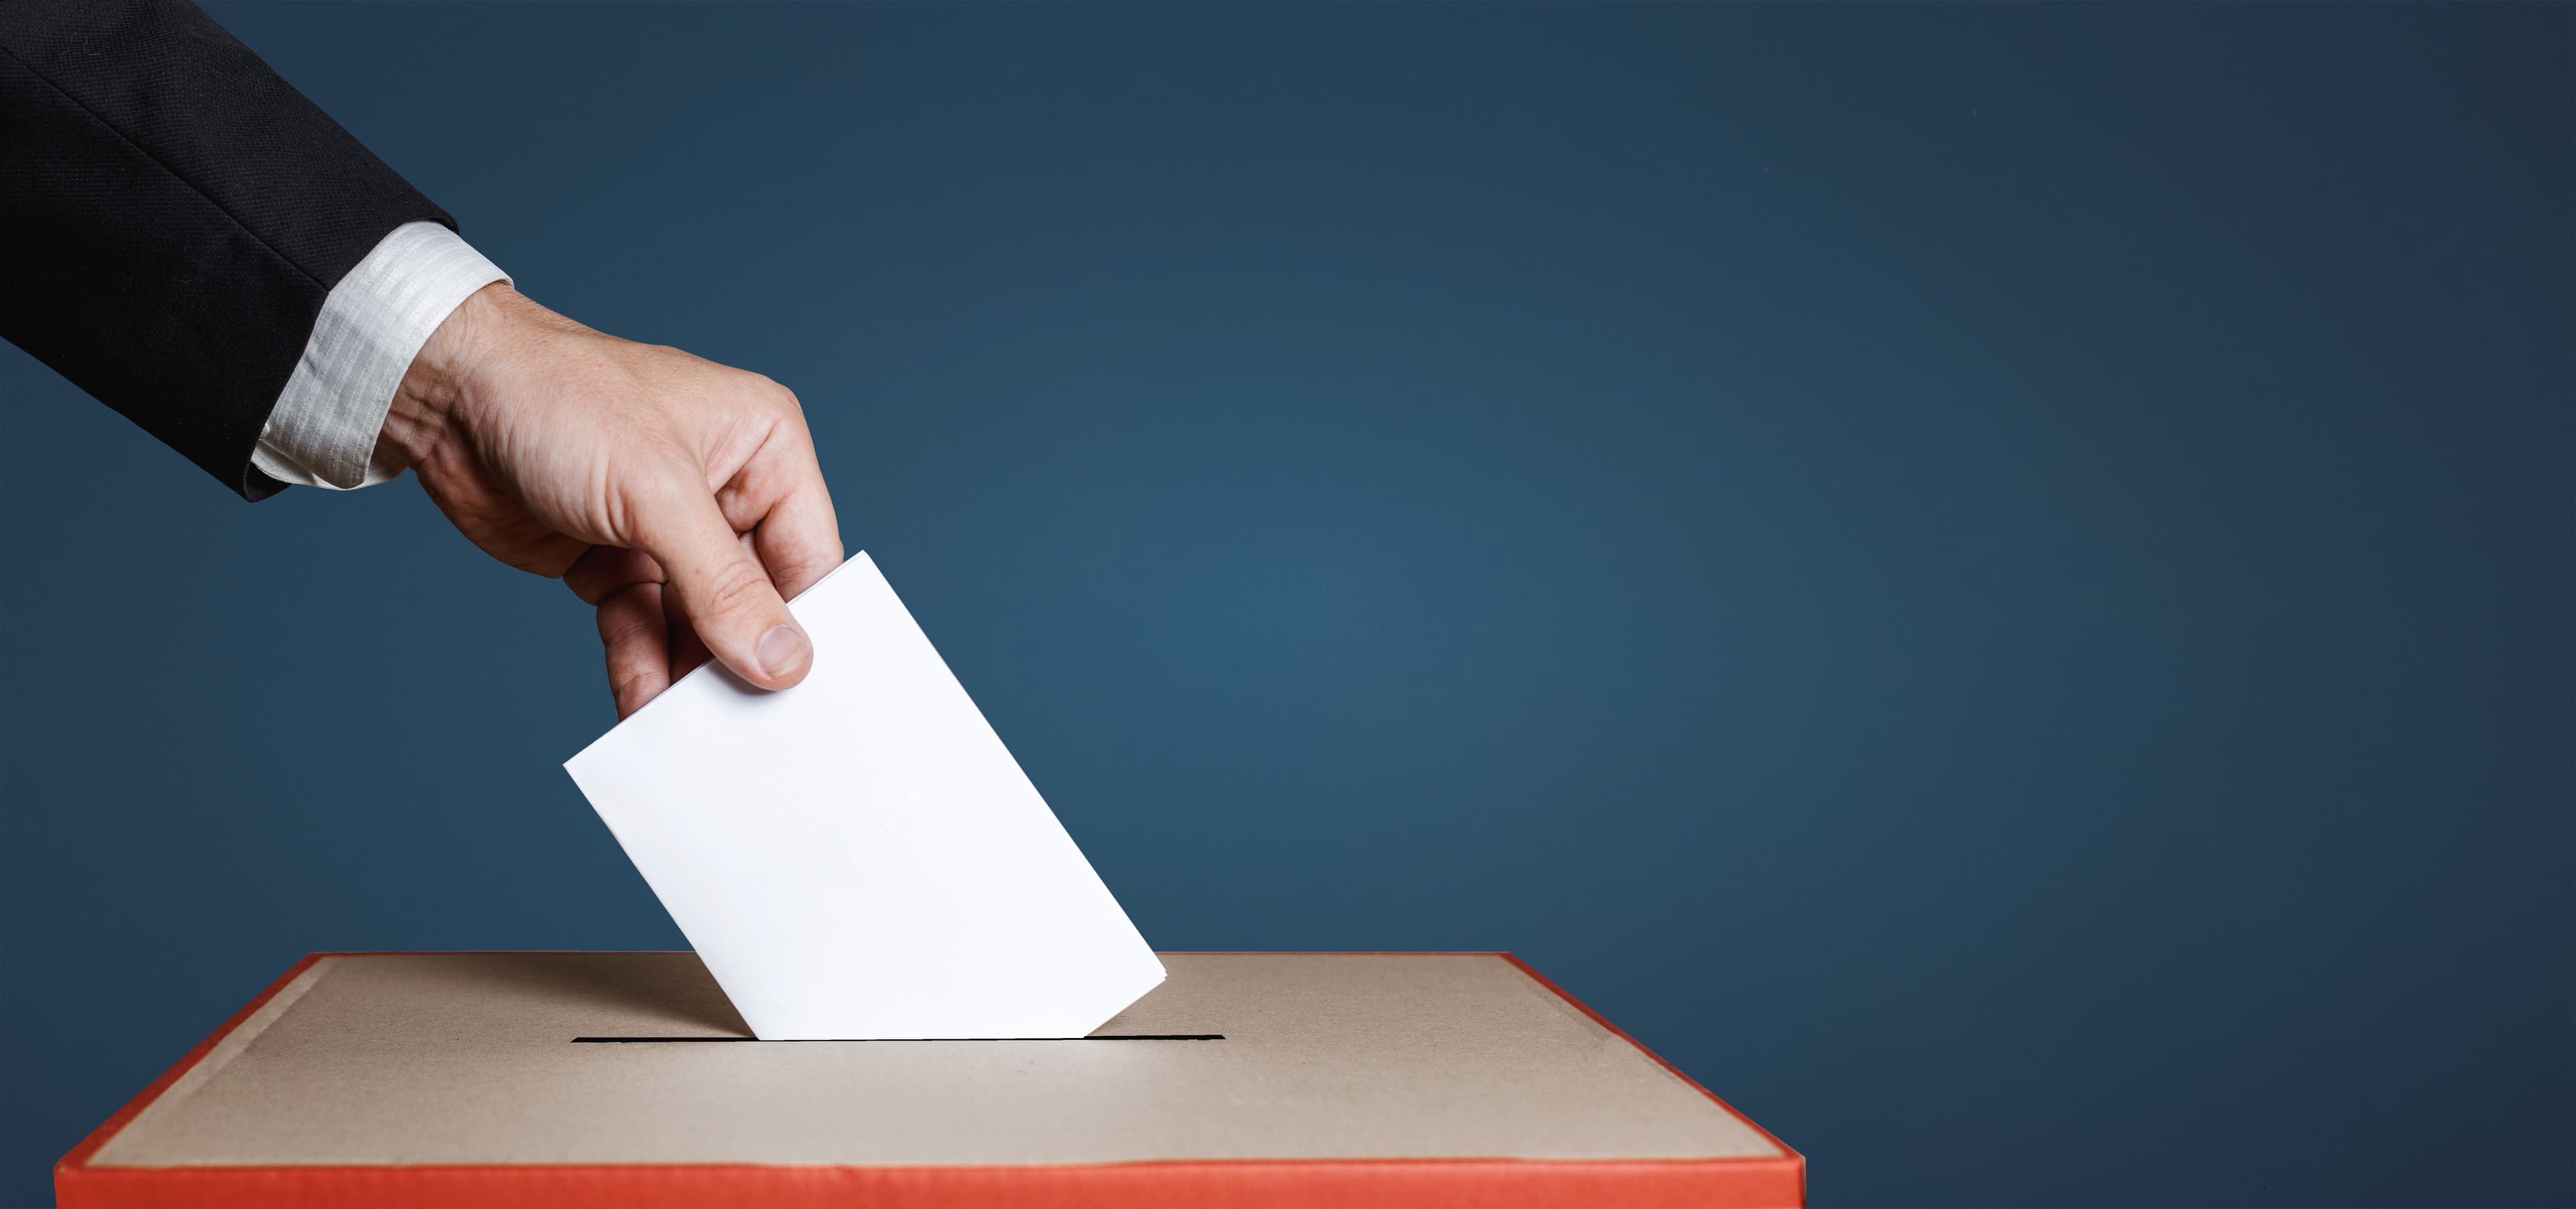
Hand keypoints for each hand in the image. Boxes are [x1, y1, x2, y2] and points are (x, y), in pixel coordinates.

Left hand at [383, 282, 842, 717]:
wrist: (445, 396)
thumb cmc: (559, 398)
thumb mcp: (656, 491)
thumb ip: (724, 584)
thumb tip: (783, 660)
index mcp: (764, 447)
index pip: (809, 557)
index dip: (807, 628)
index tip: (800, 698)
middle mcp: (727, 490)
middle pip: (757, 600)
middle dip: (743, 661)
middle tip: (745, 732)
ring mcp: (670, 531)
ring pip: (699, 625)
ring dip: (689, 676)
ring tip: (688, 734)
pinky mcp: (617, 562)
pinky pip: (644, 629)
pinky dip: (642, 669)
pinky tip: (639, 711)